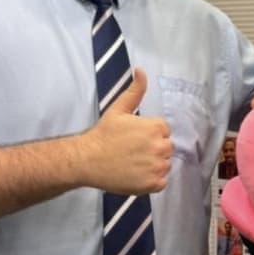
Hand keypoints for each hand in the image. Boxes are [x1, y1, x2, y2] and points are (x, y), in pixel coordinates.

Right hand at [82, 68, 172, 193]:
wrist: (87, 159)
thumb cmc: (103, 134)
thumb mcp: (119, 109)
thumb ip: (135, 91)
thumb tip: (141, 70)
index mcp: (157, 127)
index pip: (164, 131)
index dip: (149, 135)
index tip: (134, 139)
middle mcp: (161, 146)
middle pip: (166, 148)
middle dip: (153, 149)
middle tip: (132, 152)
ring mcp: (158, 167)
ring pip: (165, 165)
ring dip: (154, 165)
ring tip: (133, 163)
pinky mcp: (153, 184)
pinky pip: (162, 181)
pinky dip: (152, 180)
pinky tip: (136, 174)